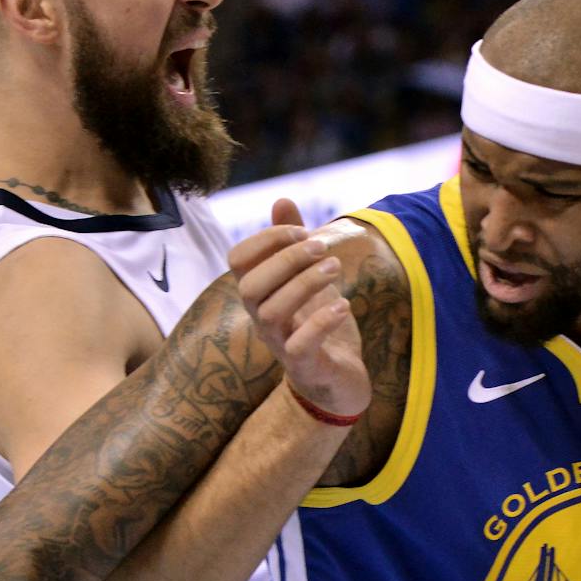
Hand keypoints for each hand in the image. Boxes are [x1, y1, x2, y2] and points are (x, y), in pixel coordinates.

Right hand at [229, 199, 370, 419]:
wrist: (340, 381)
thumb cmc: (319, 325)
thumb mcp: (309, 278)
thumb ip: (294, 242)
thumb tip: (281, 200)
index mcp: (260, 293)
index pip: (238, 259)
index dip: (266, 238)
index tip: (304, 231)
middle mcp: (261, 319)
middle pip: (249, 286)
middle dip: (286, 259)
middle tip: (324, 248)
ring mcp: (280, 345)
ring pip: (270, 313)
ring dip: (305, 284)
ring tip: (335, 268)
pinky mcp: (304, 367)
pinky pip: (300, 346)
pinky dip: (321, 321)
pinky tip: (343, 304)